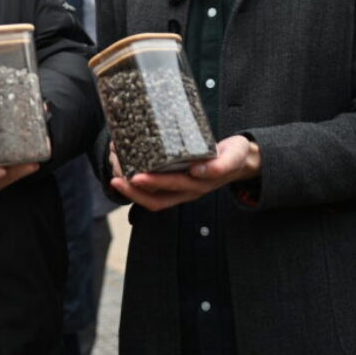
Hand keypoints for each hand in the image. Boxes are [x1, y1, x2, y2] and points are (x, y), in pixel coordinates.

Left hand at [110, 135, 259, 211]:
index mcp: (198, 185)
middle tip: (116, 176)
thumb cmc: (234, 156)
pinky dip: (135, 179)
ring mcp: (179, 188)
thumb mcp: (234, 157)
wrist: (240, 160)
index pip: (171, 190)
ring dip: (130, 187)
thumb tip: (199, 171)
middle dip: (133, 190)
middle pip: (155, 199)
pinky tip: (124, 163)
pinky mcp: (174, 181)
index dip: (153, 185)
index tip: (136, 177)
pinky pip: (152, 188)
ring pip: (150, 196)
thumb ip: (221, 165)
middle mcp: (186, 191)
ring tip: (115, 170)